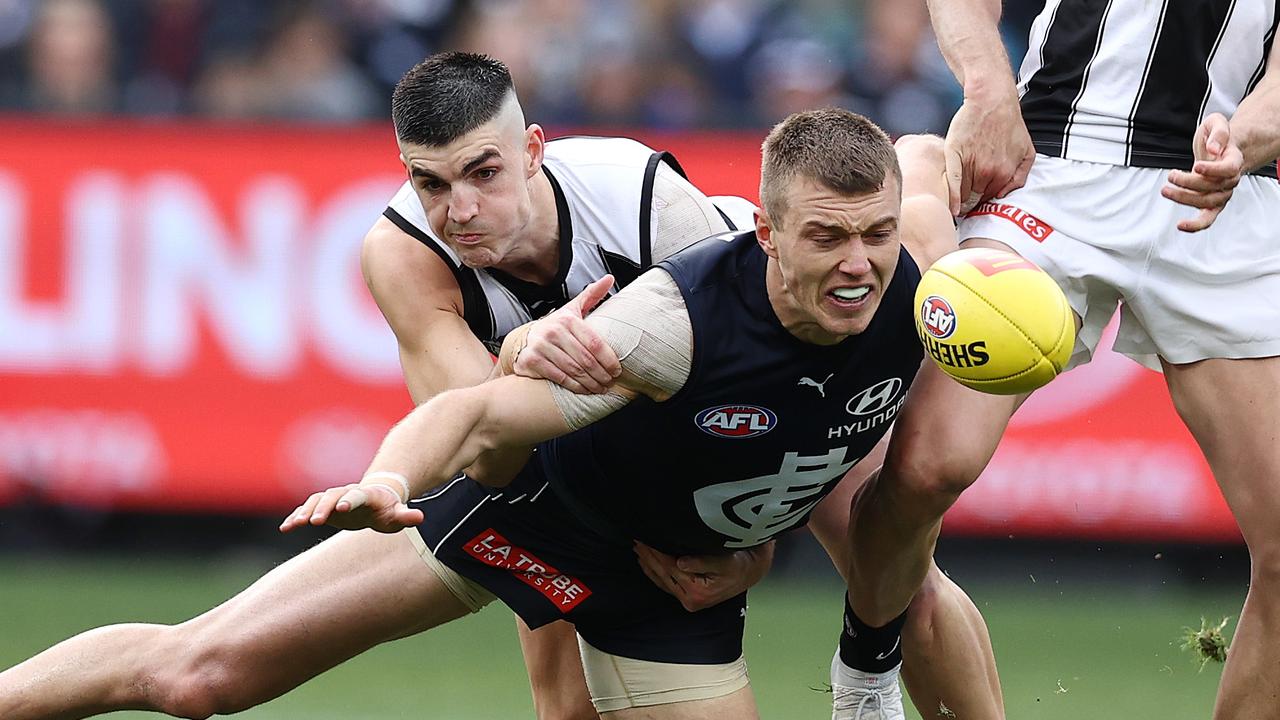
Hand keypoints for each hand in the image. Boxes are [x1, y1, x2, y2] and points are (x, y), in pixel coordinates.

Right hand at [279, 482, 423, 533]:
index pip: (357, 495)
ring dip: (305, 511)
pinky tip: (285, 528)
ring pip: (316, 501)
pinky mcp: (323, 508)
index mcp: (367, 495)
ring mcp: (333, 500)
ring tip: (295, 523)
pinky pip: (306, 509)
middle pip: (332, 496)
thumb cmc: (388, 510)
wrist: (375, 501)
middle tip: (315, 521)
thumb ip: (406, 516)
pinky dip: (296, 516)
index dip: (350, 500)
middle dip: (323, 507)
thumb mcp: (397, 515)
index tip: (342, 508)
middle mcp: (347, 494)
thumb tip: (420, 517)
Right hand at [515, 275, 621, 393]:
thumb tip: (610, 278)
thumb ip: (591, 295)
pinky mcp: (532, 361)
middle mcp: (553, 331)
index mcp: (567, 319)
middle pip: (586, 359)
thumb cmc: (554, 328)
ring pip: (575, 370)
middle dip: (602, 375)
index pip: (595, 343)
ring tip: (601, 389)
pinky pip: (560, 378)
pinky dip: (575, 387)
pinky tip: (585, 390)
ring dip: (591, 383)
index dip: (609, 359)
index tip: (617, 370)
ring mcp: (541, 347)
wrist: (522, 341)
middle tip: (610, 383)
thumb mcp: (571, 310)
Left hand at [634, 540, 775, 611]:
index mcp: (697, 592)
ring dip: (649, 565)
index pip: (669, 569)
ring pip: (662, 581)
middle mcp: (690, 599)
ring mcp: (688, 600)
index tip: (644, 540)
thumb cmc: (739, 564)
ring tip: (638, 549)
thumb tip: (680, 562)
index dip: (655, 554)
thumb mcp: (725, 561)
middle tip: (636, 541)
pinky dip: (655, 572)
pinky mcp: (688, 597)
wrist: (751, 573)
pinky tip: (647, 563)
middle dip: (648, 558)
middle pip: (663, 575)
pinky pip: (666, 584)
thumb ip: (702, 562)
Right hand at [944, 88, 1034, 215]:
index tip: (976, 200)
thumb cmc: (1009, 124)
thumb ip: (1020, 176)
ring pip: (963, 192)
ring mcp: (971, 164)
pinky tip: (951, 208)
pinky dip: (951, 197)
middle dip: (971, 199)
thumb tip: (1003, 195)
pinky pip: (952, 182)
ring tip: (959, 194)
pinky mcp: (955, 154)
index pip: (989, 198)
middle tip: (966, 198)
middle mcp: (988, 171)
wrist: (992, 101)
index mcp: (1005, 173)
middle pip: (974, 197)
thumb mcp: (1027, 151)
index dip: (982, 199)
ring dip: (960, 195)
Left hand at [1163, 113, 1243, 231]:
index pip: (1228, 169)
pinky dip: (1195, 225)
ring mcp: (1222, 193)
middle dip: (1189, 183)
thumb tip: (1213, 149)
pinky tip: (1180, 225)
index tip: (1196, 165)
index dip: (1213, 170)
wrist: (1219, 149)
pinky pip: (1208, 218)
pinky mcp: (1212, 203)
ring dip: (1184, 198)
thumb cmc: (1215, 137)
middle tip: (1171, 175)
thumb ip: (1218, 132)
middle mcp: (1230, 180)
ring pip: (1207, 202)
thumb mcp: (1216, 123)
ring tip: (1165, 190)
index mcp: (1234, 160)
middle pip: (1213, 187)